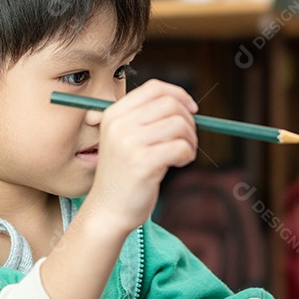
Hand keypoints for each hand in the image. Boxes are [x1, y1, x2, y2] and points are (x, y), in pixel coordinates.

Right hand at [84, 79, 197, 236]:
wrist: (107, 211)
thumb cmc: (123, 175)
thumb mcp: (126, 139)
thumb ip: (148, 119)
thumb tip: (186, 105)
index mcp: (114, 114)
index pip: (154, 88)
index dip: (179, 95)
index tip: (191, 110)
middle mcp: (119, 124)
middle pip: (170, 104)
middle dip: (188, 121)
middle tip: (187, 140)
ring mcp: (130, 143)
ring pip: (179, 125)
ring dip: (190, 140)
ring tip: (182, 155)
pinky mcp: (143, 163)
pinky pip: (181, 147)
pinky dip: (187, 155)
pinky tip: (178, 164)